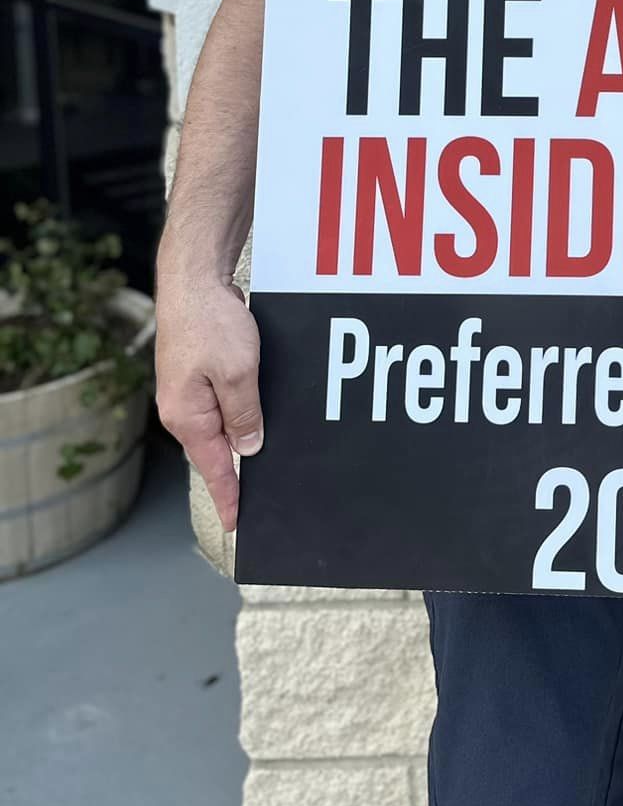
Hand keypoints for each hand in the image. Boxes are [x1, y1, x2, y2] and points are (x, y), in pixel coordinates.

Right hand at [154, 270, 262, 533]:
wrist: (193, 280)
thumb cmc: (211, 323)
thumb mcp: (238, 373)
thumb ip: (244, 414)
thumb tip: (249, 449)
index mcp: (188, 416)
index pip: (212, 469)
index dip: (228, 498)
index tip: (238, 525)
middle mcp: (182, 410)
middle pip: (214, 452)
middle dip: (235, 476)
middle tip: (255, 502)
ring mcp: (187, 393)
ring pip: (218, 428)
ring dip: (239, 444)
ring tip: (258, 469)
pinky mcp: (196, 375)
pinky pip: (219, 406)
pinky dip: (236, 418)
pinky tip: (252, 421)